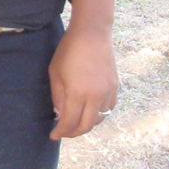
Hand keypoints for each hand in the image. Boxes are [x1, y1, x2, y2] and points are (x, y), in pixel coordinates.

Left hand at [48, 24, 117, 139]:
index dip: (60, 132)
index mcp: (77, 93)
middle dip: (73, 132)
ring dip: (87, 124)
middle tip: (64, 132)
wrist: (92, 33)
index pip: (69, 122)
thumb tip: (60, 115)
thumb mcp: (55, 73)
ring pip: (99, 119)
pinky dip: (99, 114)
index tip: (53, 136)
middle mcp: (95, 96)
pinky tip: (90, 111)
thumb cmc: (69, 50)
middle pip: (86, 126)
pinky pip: (109, 108)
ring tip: (76, 121)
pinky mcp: (115, 87)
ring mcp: (108, 92)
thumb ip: (57, 97)